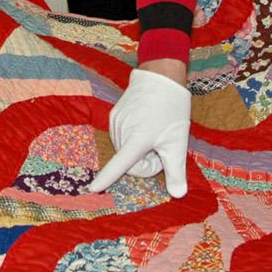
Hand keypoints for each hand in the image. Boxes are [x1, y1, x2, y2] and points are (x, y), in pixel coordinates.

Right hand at [87, 68, 190, 196]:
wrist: (161, 76)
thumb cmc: (172, 109)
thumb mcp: (178, 143)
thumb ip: (176, 172)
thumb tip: (178, 195)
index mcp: (137, 140)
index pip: (118, 165)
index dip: (106, 178)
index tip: (93, 188)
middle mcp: (122, 132)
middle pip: (128, 162)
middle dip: (144, 161)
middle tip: (161, 148)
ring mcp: (116, 122)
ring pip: (124, 149)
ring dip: (137, 149)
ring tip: (154, 133)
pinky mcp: (113, 114)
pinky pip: (121, 136)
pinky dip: (131, 138)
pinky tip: (144, 124)